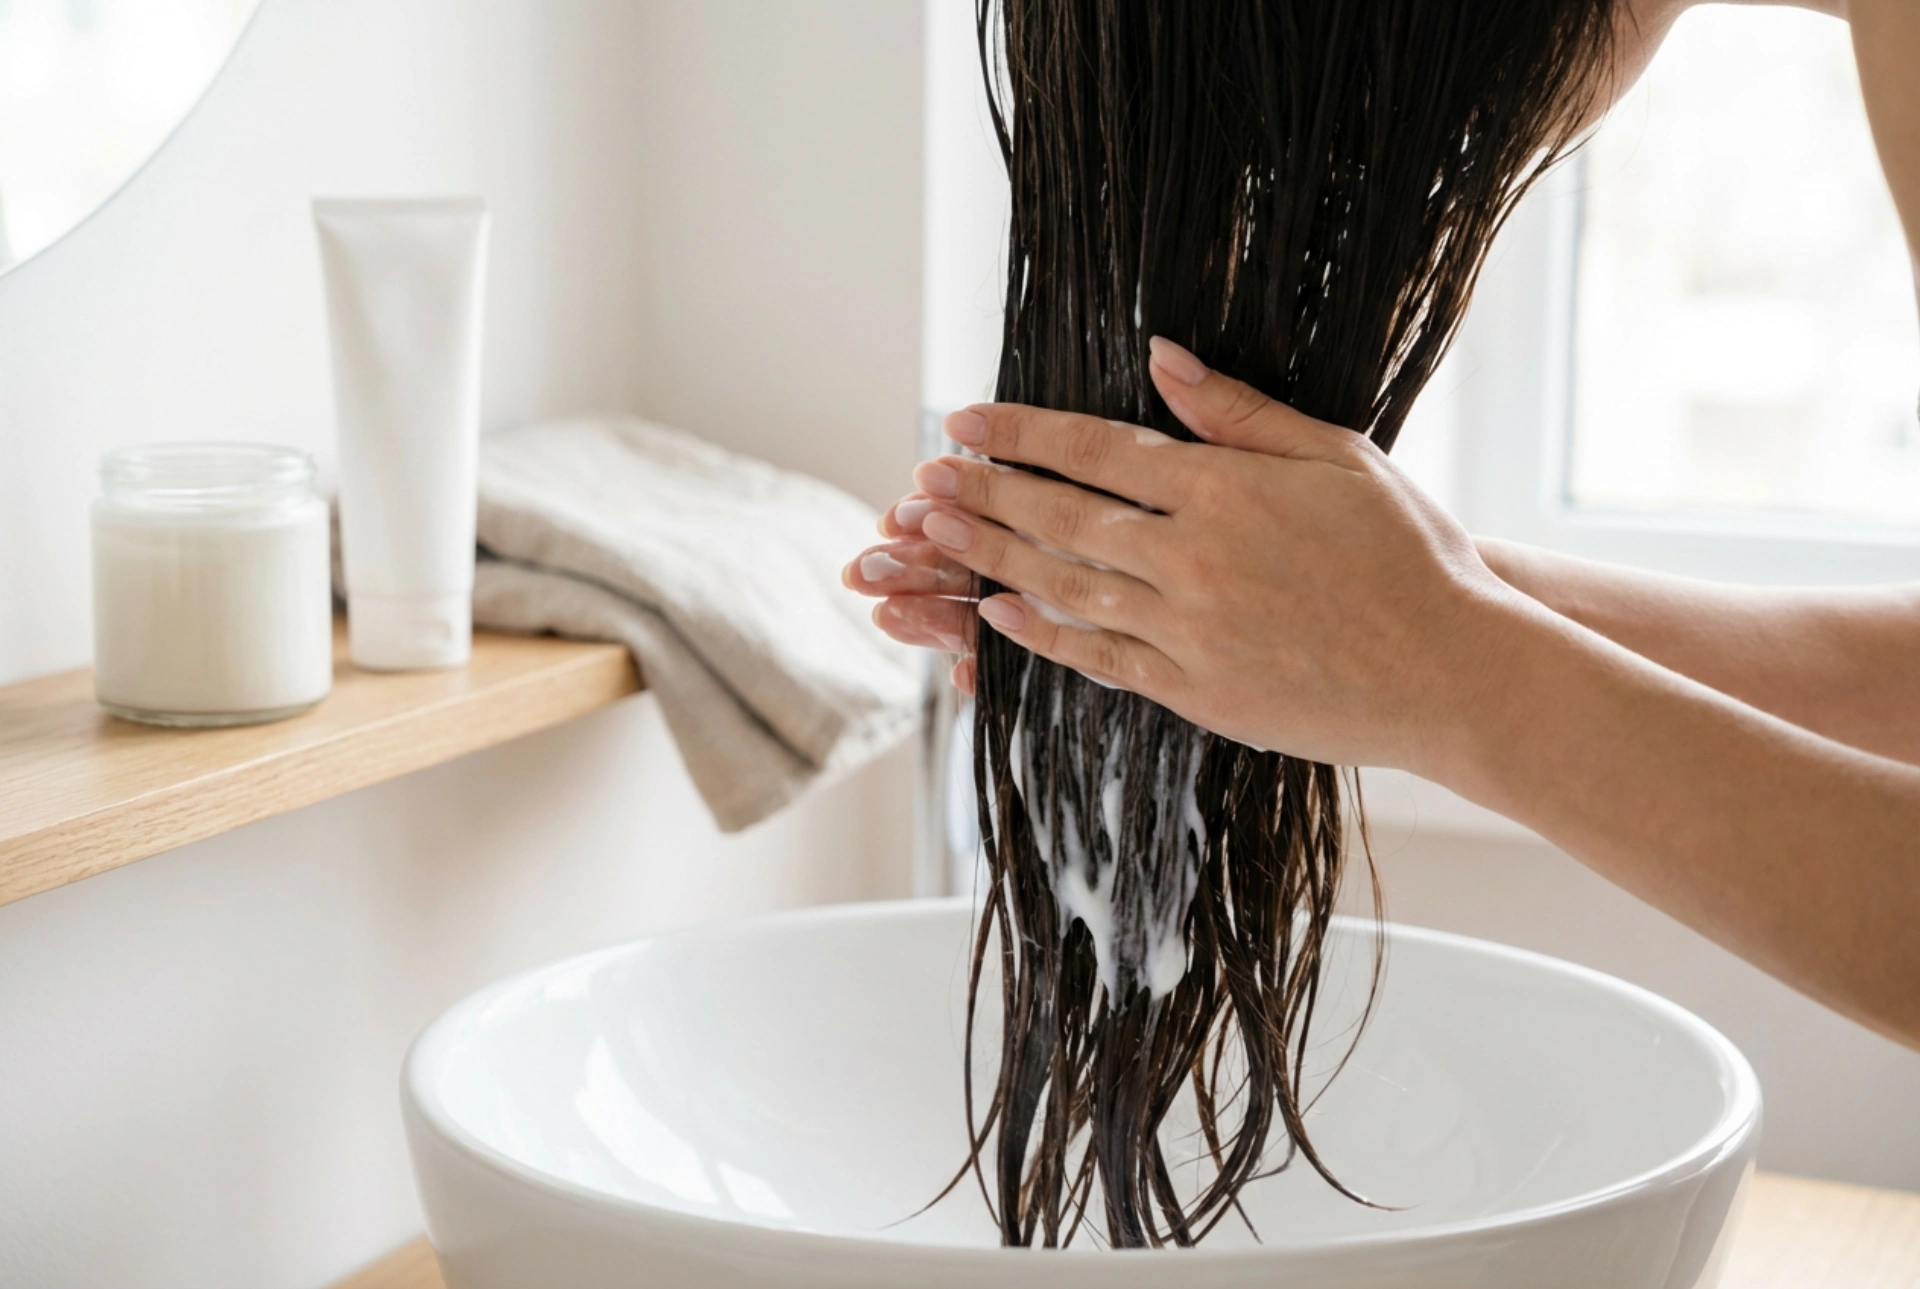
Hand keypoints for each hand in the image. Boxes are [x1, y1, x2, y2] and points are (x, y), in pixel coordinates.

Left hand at [844, 338, 1519, 773]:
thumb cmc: (1408, 556)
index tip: (965, 420)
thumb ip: (1239, 410)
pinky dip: (1043, 635)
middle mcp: (1194, 560)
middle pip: (1063, 517)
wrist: (1453, 672)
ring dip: (993, 557)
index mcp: (1226, 491)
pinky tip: (997, 615)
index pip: (1097, 451)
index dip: (1022, 433)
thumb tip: (1159, 355)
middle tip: (926, 477)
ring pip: (1066, 586)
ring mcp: (1189, 632)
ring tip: (938, 535)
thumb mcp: (1337, 457)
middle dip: (986, 492)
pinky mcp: (1196, 691)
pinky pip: (1100, 658)